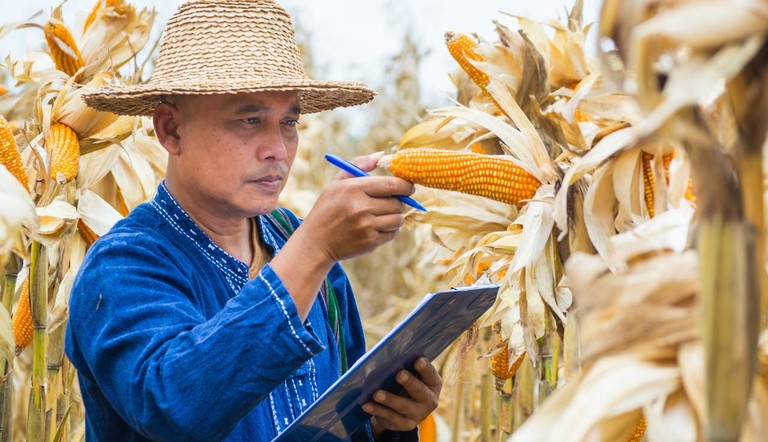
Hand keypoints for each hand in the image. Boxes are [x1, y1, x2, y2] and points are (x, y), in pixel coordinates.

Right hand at [297, 152, 414, 261]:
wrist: (315, 242)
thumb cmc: (327, 208)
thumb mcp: (337, 182)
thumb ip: (359, 165)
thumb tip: (382, 155)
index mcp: (354, 188)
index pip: (392, 184)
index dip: (406, 185)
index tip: (408, 187)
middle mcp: (361, 207)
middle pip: (398, 202)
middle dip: (399, 201)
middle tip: (391, 201)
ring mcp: (366, 226)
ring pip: (398, 219)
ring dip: (395, 216)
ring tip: (383, 215)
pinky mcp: (370, 242)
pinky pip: (393, 234)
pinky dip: (390, 230)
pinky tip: (378, 227)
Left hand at [363, 357, 442, 436]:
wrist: (401, 408)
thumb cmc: (404, 384)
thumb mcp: (406, 374)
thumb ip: (402, 368)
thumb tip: (387, 365)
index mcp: (433, 383)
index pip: (430, 374)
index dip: (425, 367)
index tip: (418, 360)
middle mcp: (430, 400)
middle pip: (419, 391)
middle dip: (409, 382)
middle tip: (399, 374)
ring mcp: (418, 414)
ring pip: (403, 406)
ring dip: (390, 399)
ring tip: (376, 393)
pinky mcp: (405, 425)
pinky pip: (390, 417)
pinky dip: (377, 410)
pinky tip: (367, 405)